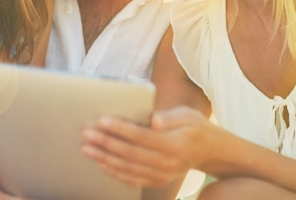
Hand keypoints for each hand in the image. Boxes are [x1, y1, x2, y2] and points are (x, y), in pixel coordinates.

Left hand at [81, 106, 210, 187]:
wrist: (209, 151)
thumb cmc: (194, 127)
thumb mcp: (188, 115)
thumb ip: (171, 116)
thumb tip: (154, 120)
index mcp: (175, 144)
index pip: (142, 136)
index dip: (121, 129)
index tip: (102, 120)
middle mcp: (167, 163)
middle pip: (130, 154)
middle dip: (106, 143)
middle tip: (86, 133)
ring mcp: (161, 175)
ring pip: (127, 169)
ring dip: (104, 158)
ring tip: (87, 148)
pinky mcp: (156, 181)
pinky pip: (131, 179)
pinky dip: (113, 172)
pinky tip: (100, 162)